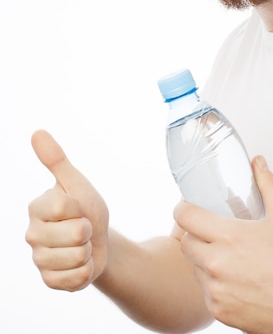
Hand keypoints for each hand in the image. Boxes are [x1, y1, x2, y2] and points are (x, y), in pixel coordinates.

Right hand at [26, 130, 108, 291]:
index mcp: (37, 207)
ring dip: (87, 251)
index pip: (65, 207)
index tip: (79, 208)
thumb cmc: (86, 208)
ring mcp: (39, 259)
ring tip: (81, 245)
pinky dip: (86, 271)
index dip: (82, 208)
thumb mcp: (77, 183)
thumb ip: (56, 160)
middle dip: (88, 231)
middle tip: (83, 228)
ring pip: (77, 257)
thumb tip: (37, 132)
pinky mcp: (49, 281)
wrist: (99, 241)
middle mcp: (32, 234)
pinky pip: (77, 278)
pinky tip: (80, 263)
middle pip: (75, 234)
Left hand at [174, 155, 272, 332]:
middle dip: (196, 235)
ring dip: (205, 261)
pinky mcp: (220, 312)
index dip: (185, 208)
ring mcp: (216, 290)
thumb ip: (268, 185)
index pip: (185, 216)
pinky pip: (206, 292)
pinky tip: (235, 280)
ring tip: (229, 258)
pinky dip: (215, 285)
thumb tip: (258, 163)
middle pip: (186, 243)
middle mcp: (217, 265)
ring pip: (195, 269)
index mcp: (230, 237)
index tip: (190, 207)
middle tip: (214, 233)